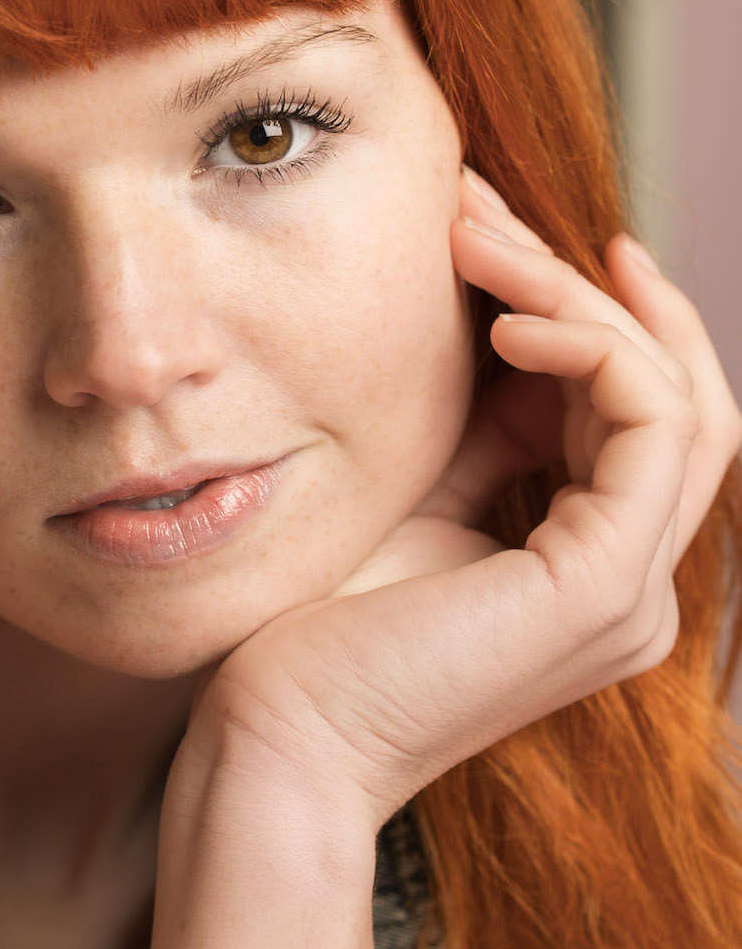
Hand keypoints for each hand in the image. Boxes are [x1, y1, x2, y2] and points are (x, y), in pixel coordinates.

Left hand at [184, 167, 741, 838]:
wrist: (273, 740)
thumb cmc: (312, 633)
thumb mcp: (416, 497)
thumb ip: (480, 429)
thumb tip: (509, 315)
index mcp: (589, 572)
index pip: (632, 414)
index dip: (578, 308)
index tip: (494, 228)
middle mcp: (630, 587)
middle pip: (670, 393)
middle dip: (581, 281)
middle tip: (479, 208)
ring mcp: (629, 594)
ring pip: (674, 394)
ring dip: (580, 295)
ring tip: (477, 241)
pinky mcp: (605, 586)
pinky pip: (650, 419)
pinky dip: (592, 345)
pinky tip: (506, 320)